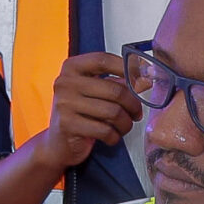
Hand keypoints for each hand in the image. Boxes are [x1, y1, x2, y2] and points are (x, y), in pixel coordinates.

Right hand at [32, 51, 144, 174]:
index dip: (127, 68)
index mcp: (72, 68)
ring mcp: (65, 104)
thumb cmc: (80, 114)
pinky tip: (111, 136)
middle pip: (115, 90)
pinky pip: (105, 130)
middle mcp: (65, 83)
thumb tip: (144, 76)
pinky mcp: (68, 125)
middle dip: (133, 105)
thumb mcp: (94, 93)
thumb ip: (115, 82)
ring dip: (125, 123)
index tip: (141, 79)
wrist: (58, 143)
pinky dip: (114, 136)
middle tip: (136, 113)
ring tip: (124, 126)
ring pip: (113, 112)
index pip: (104, 60)